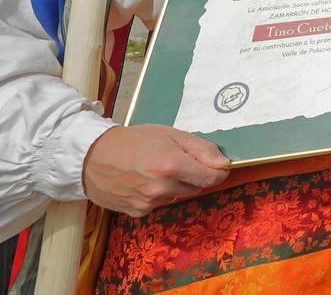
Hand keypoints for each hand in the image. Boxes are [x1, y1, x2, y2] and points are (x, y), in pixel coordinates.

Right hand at [83, 125, 230, 216]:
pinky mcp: (138, 212)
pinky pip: (160, 204)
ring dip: (177, 186)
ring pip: (179, 196)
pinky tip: (144, 181)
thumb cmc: (133, 141)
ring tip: (157, 169)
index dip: (218, 171)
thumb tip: (223, 163)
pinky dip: (159, 195)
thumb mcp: (170, 134)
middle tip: (178, 161)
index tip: (217, 166)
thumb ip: (201, 148)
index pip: (212, 178)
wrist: (91, 157)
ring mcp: (149, 203)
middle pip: (197, 187)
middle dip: (195, 176)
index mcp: (172, 166)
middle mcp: (162, 188)